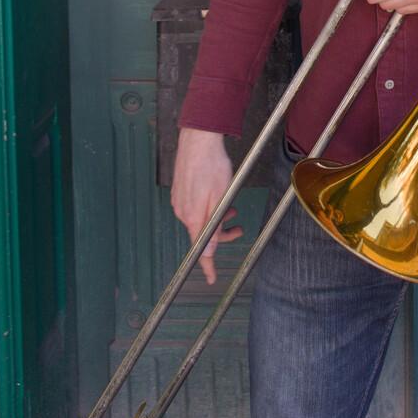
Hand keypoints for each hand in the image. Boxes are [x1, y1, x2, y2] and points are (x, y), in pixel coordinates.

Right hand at [171, 127, 243, 284]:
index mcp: (192, 217)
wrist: (199, 139)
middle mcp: (182, 211)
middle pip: (202, 233)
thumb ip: (214, 227)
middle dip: (221, 234)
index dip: (207, 266)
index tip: (212, 278)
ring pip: (200, 218)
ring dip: (217, 218)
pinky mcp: (180, 191)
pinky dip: (208, 207)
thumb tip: (208, 252)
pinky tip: (218, 197)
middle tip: (238, 227)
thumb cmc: (212, 165)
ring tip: (233, 209)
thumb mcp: (220, 198)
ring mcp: (179, 200)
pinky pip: (195, 207)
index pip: (199, 250)